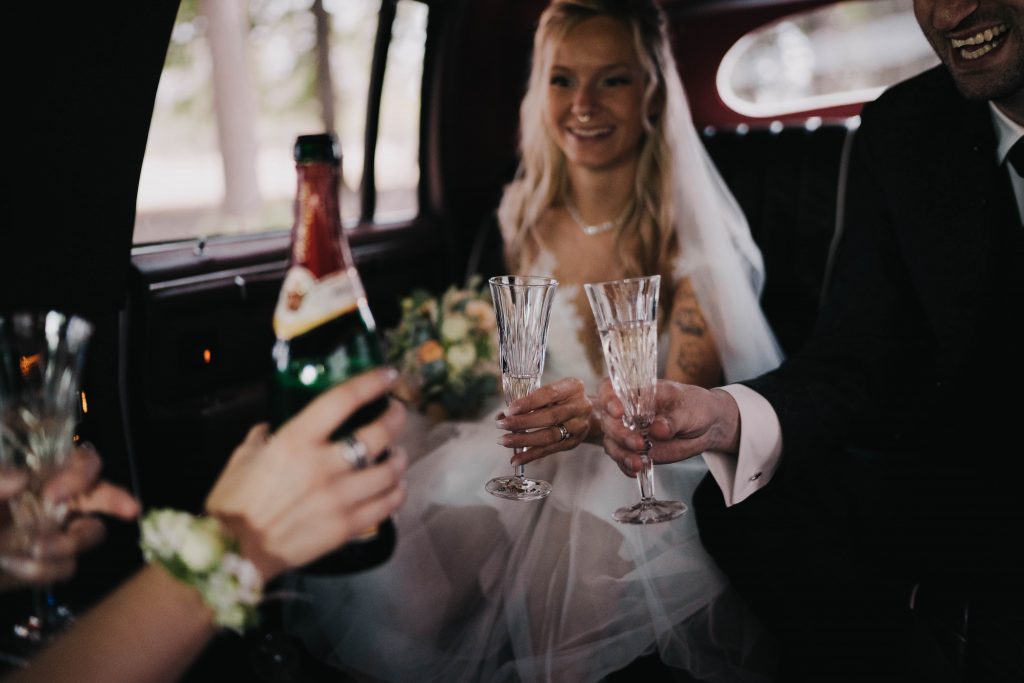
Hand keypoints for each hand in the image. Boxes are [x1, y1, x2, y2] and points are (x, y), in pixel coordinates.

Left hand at [0, 444, 139, 589]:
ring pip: (88, 534)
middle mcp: (49, 501)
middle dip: (115, 500)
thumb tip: (21, 478)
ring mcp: (49, 534)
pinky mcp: (41, 566)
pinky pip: (63, 568)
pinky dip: (42, 570)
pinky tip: (16, 567)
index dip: (81, 473)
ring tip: (36, 550)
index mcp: (33, 474)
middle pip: (98, 493)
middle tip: (130, 510)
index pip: (77, 462)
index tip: (60, 492)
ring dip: (67, 543)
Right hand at [206, 368, 407, 582]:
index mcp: (296, 441)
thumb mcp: (243, 458)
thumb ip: (263, 437)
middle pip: (379, 433)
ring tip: (397, 453)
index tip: (388, 375)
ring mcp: (339, 497)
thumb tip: (272, 428)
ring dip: (399, 457)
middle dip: (395, 418)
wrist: (234, 555)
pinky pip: (387, 505)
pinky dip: (397, 492)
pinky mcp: (347, 526)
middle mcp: (324, 465)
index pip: (343, 400)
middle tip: (397, 413)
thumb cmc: (233, 504)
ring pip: (390, 470)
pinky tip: (395, 486)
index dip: (371, 383)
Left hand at [495, 378, 591, 465]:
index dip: (528, 403)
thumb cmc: (563, 399)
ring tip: (505, 441)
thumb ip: (530, 400)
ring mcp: (578, 427)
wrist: (589, 414)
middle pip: (550, 417)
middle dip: (523, 422)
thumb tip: (502, 415)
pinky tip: (516, 459)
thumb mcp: (553, 391)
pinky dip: (531, 455)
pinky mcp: (573, 442)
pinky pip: (550, 450)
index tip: (509, 410)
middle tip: (502, 425)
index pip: (549, 394)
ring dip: (524, 440)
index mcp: (573, 387)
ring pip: (549, 436)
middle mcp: (580, 407)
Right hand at [598, 378, 740, 476]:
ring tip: (638, 463)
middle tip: (639, 444)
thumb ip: (673, 419)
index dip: (608, 399)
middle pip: (609, 420)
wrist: (706, 425)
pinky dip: (626, 466)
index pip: (610, 389)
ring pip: (612, 442)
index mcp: (636, 391)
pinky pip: (622, 459)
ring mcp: (629, 431)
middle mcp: (627, 411)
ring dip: (621, 454)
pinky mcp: (634, 450)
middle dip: (620, 434)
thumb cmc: (695, 407)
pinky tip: (637, 470)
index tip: (617, 412)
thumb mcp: (688, 409)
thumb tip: (658, 429)